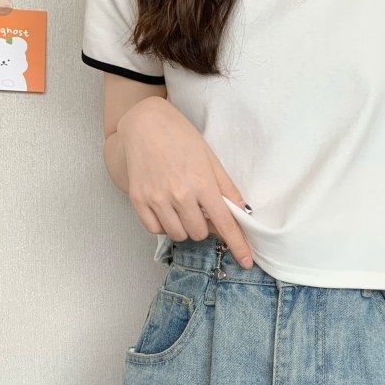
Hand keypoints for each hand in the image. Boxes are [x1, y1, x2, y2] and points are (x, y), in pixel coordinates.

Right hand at [116, 96, 253, 267]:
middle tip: (202, 210)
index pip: (225, 224)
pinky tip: (168, 210)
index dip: (238, 245)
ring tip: (184, 208)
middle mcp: (179, 194)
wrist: (145, 123)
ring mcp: (156, 199)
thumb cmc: (182, 137)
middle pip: (200, 233)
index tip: (246, 261)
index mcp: (202, 183)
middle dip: (206, 227)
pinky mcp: (138, 200)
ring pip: (179, 235)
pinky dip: (165, 225)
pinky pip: (155, 229)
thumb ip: (226, 187)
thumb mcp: (211, 158)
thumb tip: (242, 211)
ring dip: (186, 228)